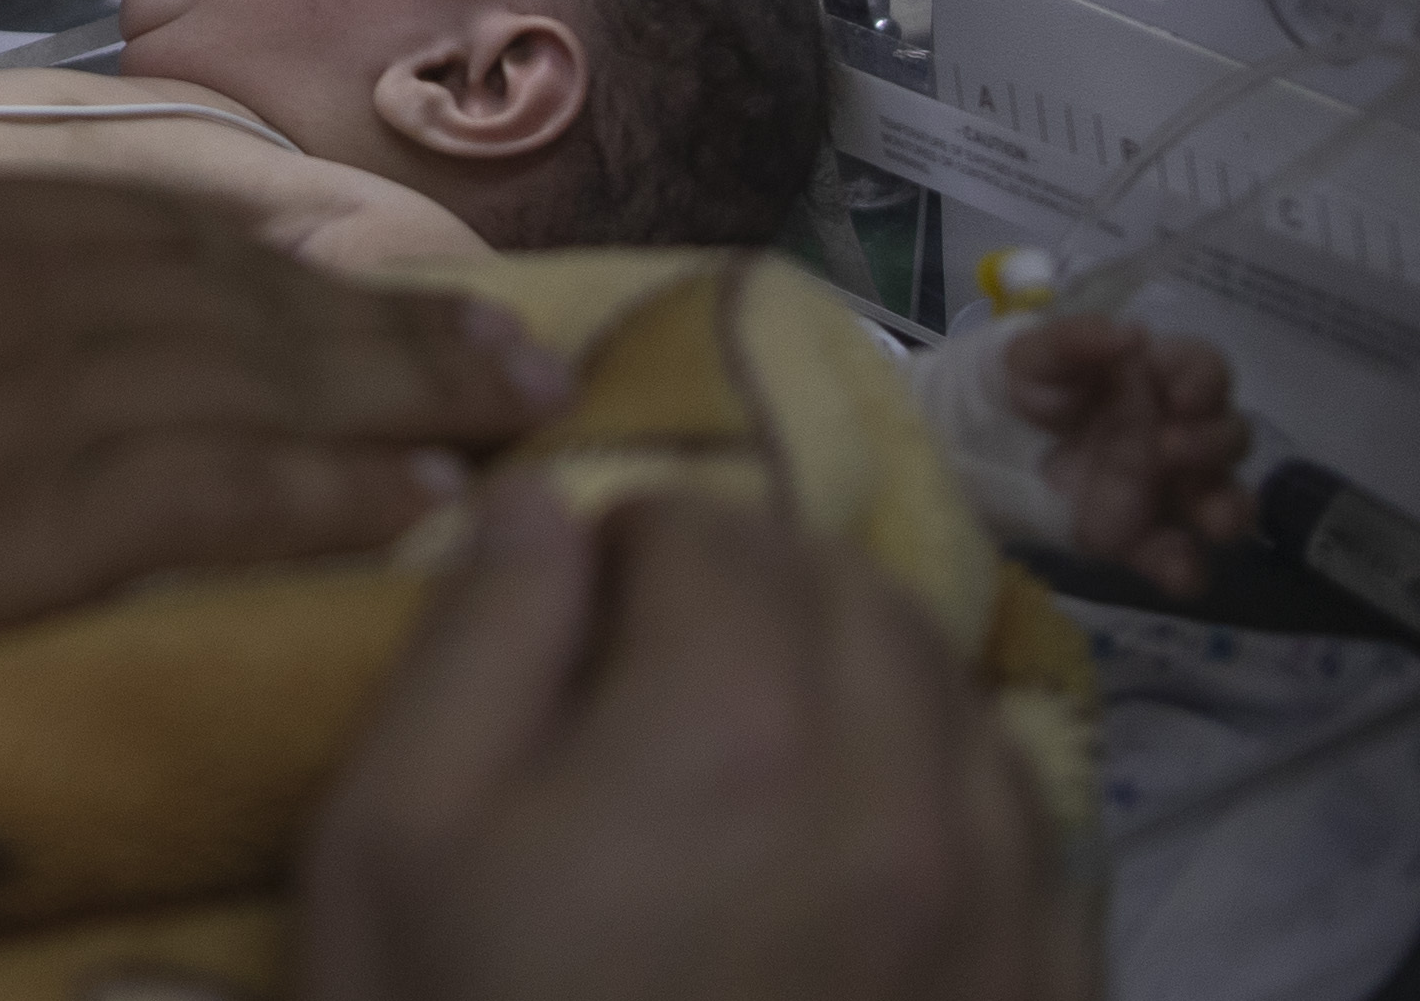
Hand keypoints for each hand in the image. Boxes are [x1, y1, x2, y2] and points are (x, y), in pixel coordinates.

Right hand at [0, 97, 571, 736]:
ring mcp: (17, 394)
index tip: (373, 278)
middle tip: (516, 351)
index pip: (140, 220)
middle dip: (387, 323)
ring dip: (402, 402)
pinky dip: (332, 495)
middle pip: (232, 291)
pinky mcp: (26, 514)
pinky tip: (418, 510)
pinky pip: (220, 494)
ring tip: (515, 425)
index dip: (270, 253)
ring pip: (254, 380)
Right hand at [299, 484, 1090, 1000]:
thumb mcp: (390, 840)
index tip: (579, 607)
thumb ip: (477, 643)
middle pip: (854, 593)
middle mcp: (905, 796)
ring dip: (861, 683)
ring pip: (958, 699)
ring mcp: (1000, 914)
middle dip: (753, 592)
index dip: (630, 543)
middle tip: (660, 665)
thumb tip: (549, 505)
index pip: (715, 531)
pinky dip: (947, 800)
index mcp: (733, 728)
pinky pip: (1029, 835)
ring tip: (762, 756)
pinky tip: (860, 860)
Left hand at [1001, 314, 1252, 596]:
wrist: (981, 440)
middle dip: (1212, 444)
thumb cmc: (1025, 384)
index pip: (1208, 371)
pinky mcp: (1141, 536)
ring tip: (1209, 520)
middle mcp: (1178, 432)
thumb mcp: (1037, 352)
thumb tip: (1132, 335)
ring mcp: (1165, 488)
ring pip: (1226, 501)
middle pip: (1229, 436)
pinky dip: (1186, 569)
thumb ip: (1079, 337)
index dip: (1206, 382)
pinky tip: (1175, 573)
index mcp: (1158, 379)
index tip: (1179, 397)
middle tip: (1166, 448)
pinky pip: (1181, 559)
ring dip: (1228, 511)